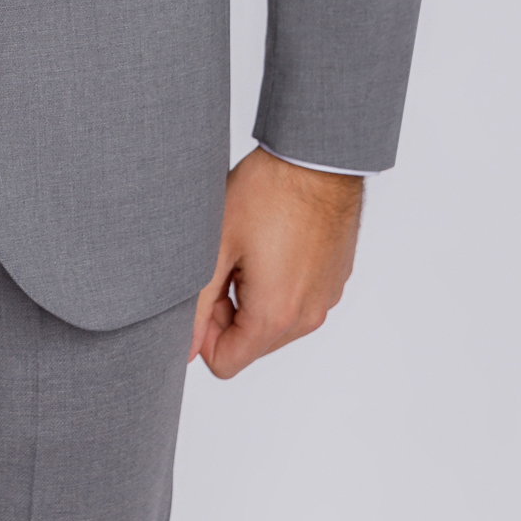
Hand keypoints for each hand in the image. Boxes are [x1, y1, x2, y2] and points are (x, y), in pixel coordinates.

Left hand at [189, 146, 362, 376]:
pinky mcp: (334, 280)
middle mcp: (306, 317)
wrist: (317, 157)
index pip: (226, 363)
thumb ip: (198, 305)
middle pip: (251, 344)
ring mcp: (325, 299)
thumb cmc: (267, 192)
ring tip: (248, 247)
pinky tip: (273, 241)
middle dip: (228, 313)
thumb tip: (186, 348)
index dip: (203, 332)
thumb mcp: (216, 245)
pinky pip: (299, 301)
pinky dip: (281, 283)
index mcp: (275, 315)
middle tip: (223, 261)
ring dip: (254, 297)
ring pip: (275, 323)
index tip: (204, 290)